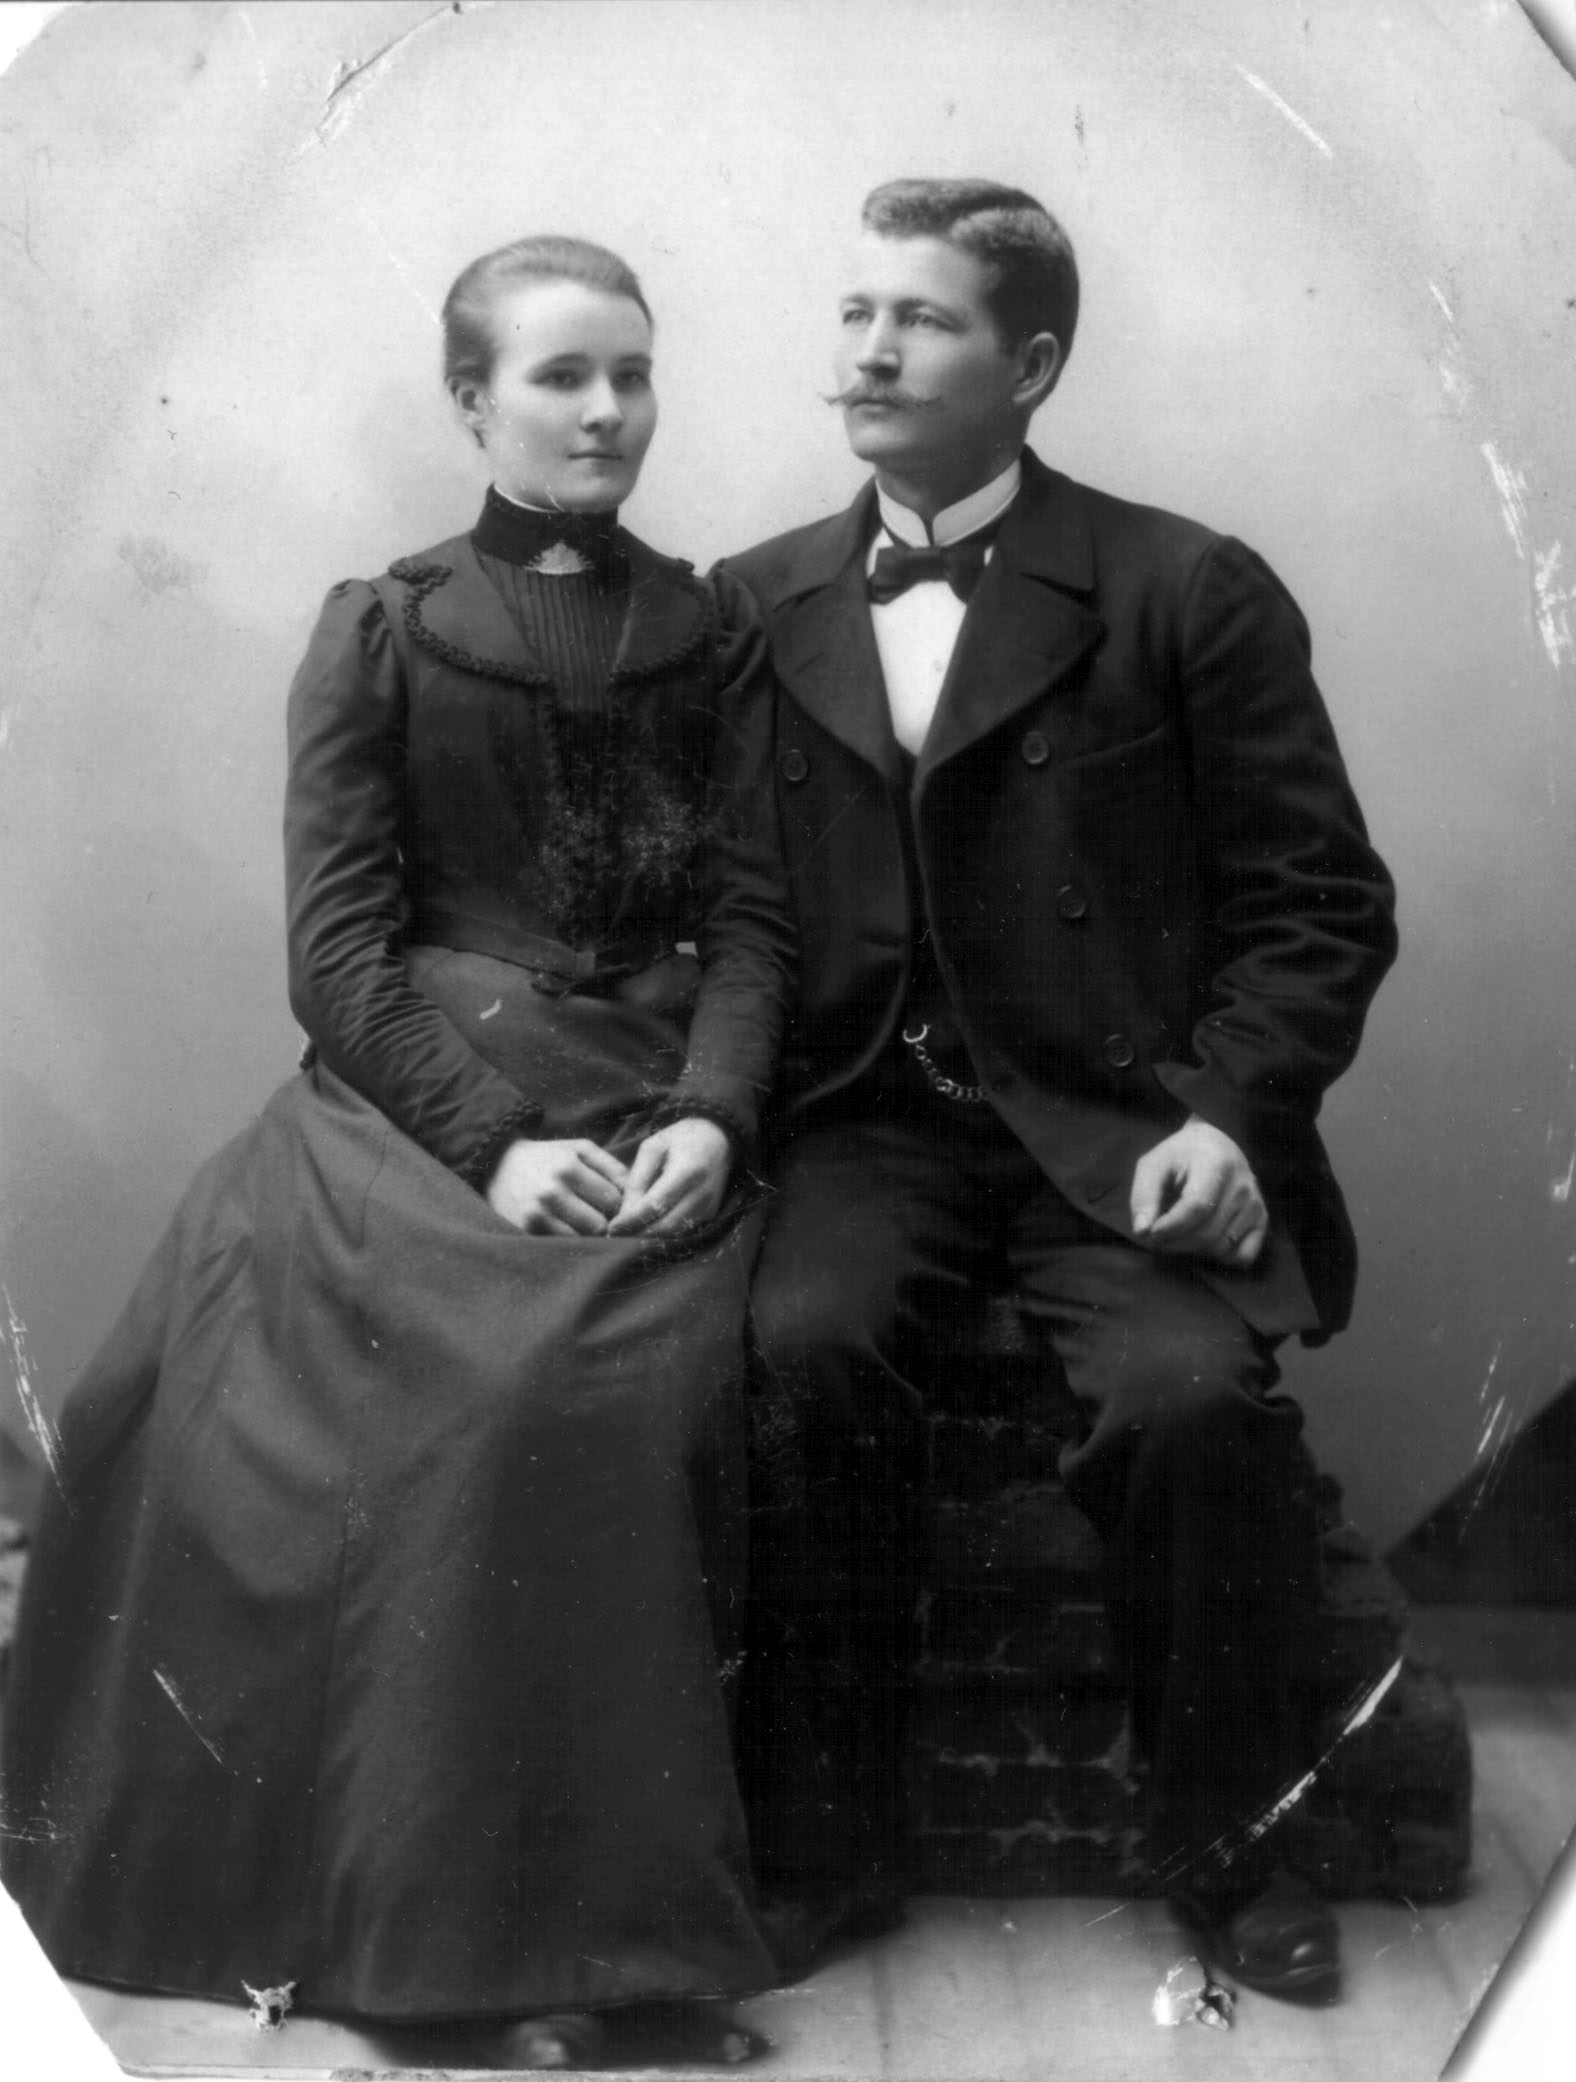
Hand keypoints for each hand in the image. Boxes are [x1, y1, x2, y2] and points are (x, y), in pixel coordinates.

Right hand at [486, 1138, 628, 1236]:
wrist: (497, 1166)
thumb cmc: (549, 1158)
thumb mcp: (580, 1149)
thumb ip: (612, 1167)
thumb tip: (637, 1195)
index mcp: (569, 1166)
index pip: (615, 1199)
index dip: (621, 1206)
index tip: (616, 1206)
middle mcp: (552, 1190)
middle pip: (602, 1224)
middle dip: (607, 1223)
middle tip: (603, 1218)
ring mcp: (537, 1213)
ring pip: (584, 1239)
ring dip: (590, 1235)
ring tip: (585, 1224)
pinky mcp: (526, 1231)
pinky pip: (564, 1246)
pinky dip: (572, 1242)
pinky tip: (569, 1231)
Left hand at [608, 1118, 733, 1236]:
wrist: (717, 1139)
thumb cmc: (680, 1139)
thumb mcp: (652, 1148)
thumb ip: (638, 1179)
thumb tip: (625, 1213)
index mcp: (687, 1171)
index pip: (655, 1205)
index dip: (632, 1220)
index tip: (612, 1227)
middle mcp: (702, 1193)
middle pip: (666, 1225)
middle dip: (638, 1232)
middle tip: (617, 1232)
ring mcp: (709, 1206)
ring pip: (674, 1232)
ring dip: (649, 1234)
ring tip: (629, 1228)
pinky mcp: (711, 1213)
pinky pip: (682, 1229)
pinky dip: (663, 1229)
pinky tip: (649, 1222)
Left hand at [1129, 1117, 1266, 1267]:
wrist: (1214, 1146)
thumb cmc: (1179, 1157)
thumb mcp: (1153, 1165)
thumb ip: (1144, 1196)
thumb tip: (1142, 1231)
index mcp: (1217, 1163)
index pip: (1197, 1207)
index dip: (1171, 1226)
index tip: (1150, 1232)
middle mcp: (1243, 1185)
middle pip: (1208, 1233)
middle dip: (1174, 1243)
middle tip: (1155, 1237)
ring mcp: (1256, 1204)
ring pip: (1221, 1247)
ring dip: (1191, 1250)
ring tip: (1175, 1235)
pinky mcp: (1261, 1219)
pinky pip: (1243, 1255)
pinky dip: (1219, 1257)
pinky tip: (1203, 1241)